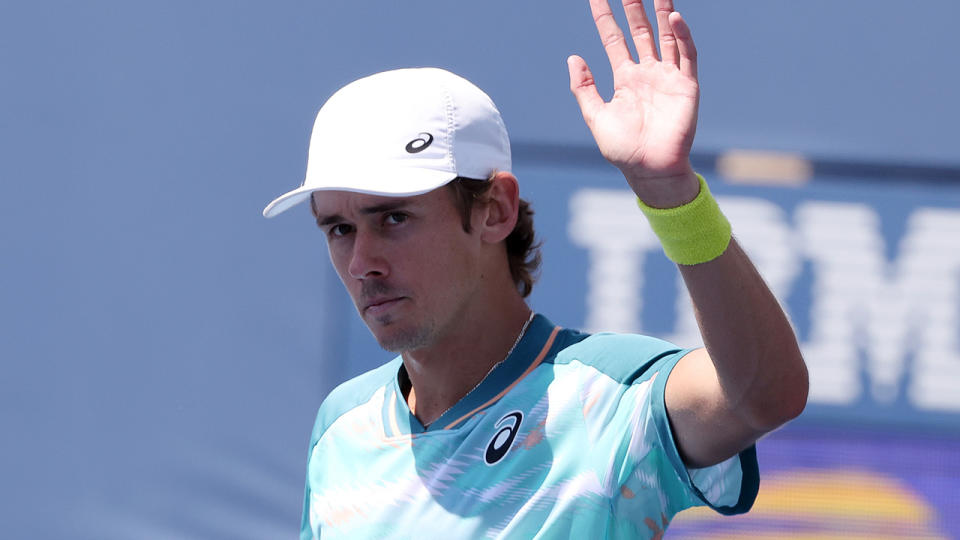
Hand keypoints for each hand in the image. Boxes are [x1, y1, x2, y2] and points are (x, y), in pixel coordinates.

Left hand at [569, 0, 699, 205]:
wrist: (650, 169)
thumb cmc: (623, 149)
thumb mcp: (596, 116)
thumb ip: (584, 88)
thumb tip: (573, 58)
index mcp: (625, 79)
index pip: (614, 39)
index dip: (605, 18)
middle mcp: (647, 73)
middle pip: (640, 31)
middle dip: (634, 7)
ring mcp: (668, 77)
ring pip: (666, 37)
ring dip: (662, 13)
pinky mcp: (687, 86)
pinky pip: (686, 55)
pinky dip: (682, 36)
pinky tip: (675, 17)